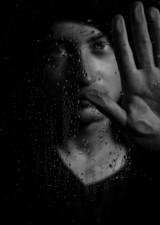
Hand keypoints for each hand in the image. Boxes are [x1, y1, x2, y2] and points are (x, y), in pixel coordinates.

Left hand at [84, 1, 159, 151]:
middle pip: (141, 47)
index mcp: (131, 85)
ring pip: (157, 49)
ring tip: (152, 10)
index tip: (116, 19)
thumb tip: (85, 94)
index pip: (124, 56)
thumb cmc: (144, 136)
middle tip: (135, 5)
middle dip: (138, 28)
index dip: (121, 38)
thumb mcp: (124, 122)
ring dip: (155, 30)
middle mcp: (145, 78)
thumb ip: (107, 107)